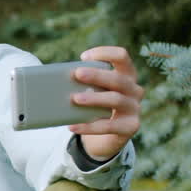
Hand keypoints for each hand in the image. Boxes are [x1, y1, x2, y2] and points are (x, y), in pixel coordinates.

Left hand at [69, 46, 143, 160]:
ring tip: (75, 99)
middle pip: (118, 79)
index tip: (83, 57)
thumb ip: (83, 84)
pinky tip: (73, 126)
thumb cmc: (96, 107)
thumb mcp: (92, 92)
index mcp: (126, 75)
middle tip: (77, 74)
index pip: (122, 57)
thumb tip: (56, 81)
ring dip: (94, 98)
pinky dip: (89, 126)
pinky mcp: (130, 127)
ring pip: (116, 99)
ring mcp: (134, 108)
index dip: (105, 53)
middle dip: (97, 75)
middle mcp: (134, 90)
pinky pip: (109, 126)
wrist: (106, 137)